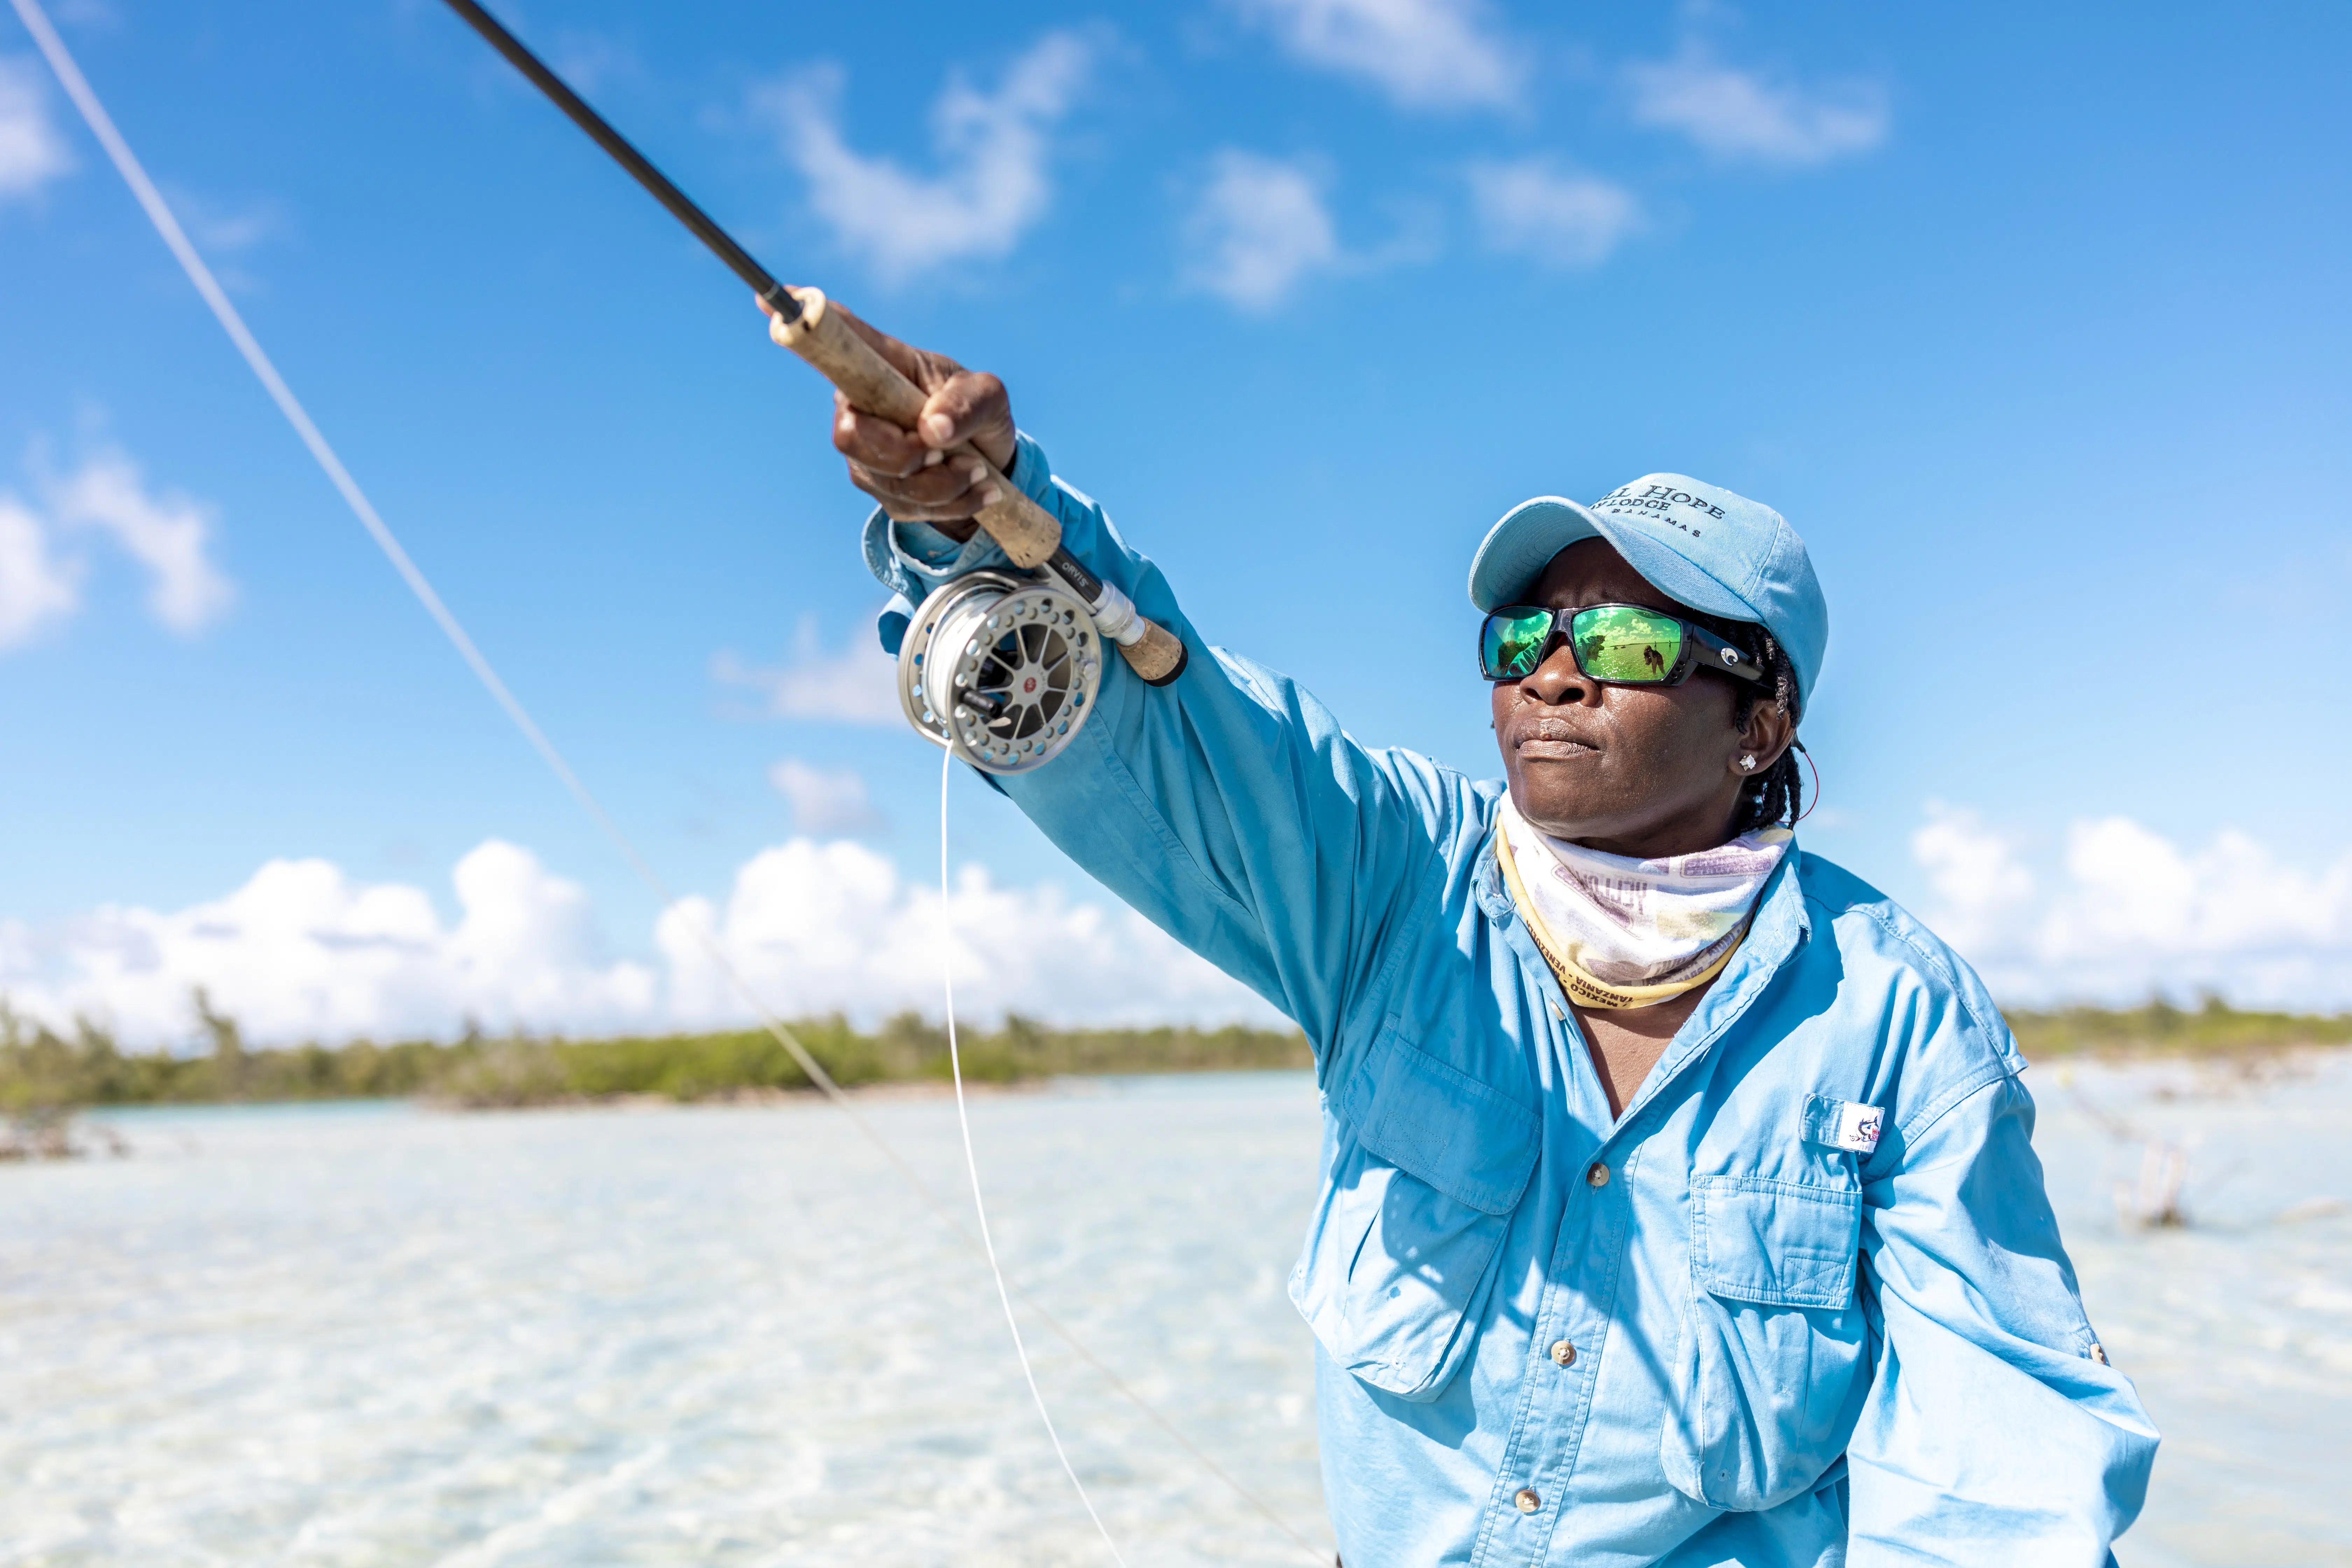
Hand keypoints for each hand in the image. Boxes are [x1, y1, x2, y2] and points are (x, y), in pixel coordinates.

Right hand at [758, 294, 1015, 539]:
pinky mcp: (880, 488)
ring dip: (942, 484)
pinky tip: (979, 489)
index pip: (838, 340)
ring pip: (883, 480)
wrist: (990, 459)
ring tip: (978, 470)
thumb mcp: (988, 397)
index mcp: (881, 366)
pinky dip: (952, 504)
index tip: (770, 303)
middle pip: (851, 437)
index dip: (804, 325)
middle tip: (947, 449)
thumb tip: (933, 430)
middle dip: (906, 454)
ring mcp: (865, 451)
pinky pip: (905, 507)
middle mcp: (860, 406)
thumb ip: (967, 404)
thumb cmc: (976, 411)